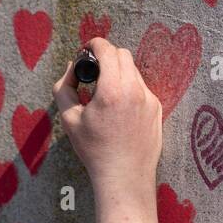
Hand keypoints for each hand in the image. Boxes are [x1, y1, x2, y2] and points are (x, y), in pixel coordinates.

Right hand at [53, 37, 163, 222]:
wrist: (124, 177)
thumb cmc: (94, 150)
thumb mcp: (69, 119)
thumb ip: (64, 88)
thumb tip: (70, 69)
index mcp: (112, 90)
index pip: (107, 49)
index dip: (93, 45)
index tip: (85, 51)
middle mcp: (135, 90)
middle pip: (123, 54)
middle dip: (107, 56)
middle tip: (93, 71)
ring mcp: (150, 99)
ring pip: (134, 70)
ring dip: (118, 72)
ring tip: (104, 92)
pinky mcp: (157, 109)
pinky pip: (141, 87)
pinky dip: (128, 88)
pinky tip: (118, 108)